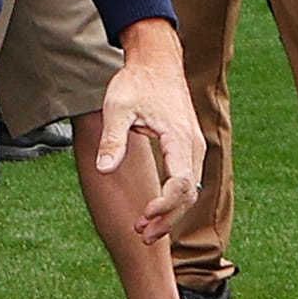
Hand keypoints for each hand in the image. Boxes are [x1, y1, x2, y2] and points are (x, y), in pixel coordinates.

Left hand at [95, 18, 204, 240]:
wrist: (156, 62)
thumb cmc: (136, 83)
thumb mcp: (117, 109)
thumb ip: (112, 140)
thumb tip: (105, 170)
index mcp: (179, 137)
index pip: (182, 183)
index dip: (165, 205)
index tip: (143, 217)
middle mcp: (192, 145)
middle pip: (189, 193)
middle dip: (167, 218)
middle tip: (141, 236)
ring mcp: (193, 147)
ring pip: (190, 190)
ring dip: (170, 213)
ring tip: (144, 230)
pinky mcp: (187, 148)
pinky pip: (186, 180)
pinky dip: (173, 199)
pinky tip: (153, 212)